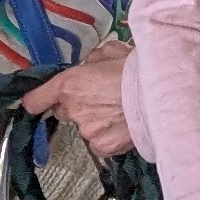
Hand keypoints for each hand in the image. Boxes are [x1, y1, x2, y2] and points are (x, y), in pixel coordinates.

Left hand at [26, 39, 133, 153]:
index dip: (37, 99)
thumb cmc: (137, 70)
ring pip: (84, 127)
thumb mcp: (110, 52)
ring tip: (118, 110)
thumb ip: (91, 60)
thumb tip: (88, 66)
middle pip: (64, 111)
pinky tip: (123, 125)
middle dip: (77, 105)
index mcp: (69, 85)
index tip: (39, 100)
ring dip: (94, 120)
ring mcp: (87, 132)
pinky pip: (99, 142)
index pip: (35, 100)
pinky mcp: (103, 147)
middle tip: (100, 97)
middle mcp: (73, 110)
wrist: (164, 95)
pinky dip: (108, 136)